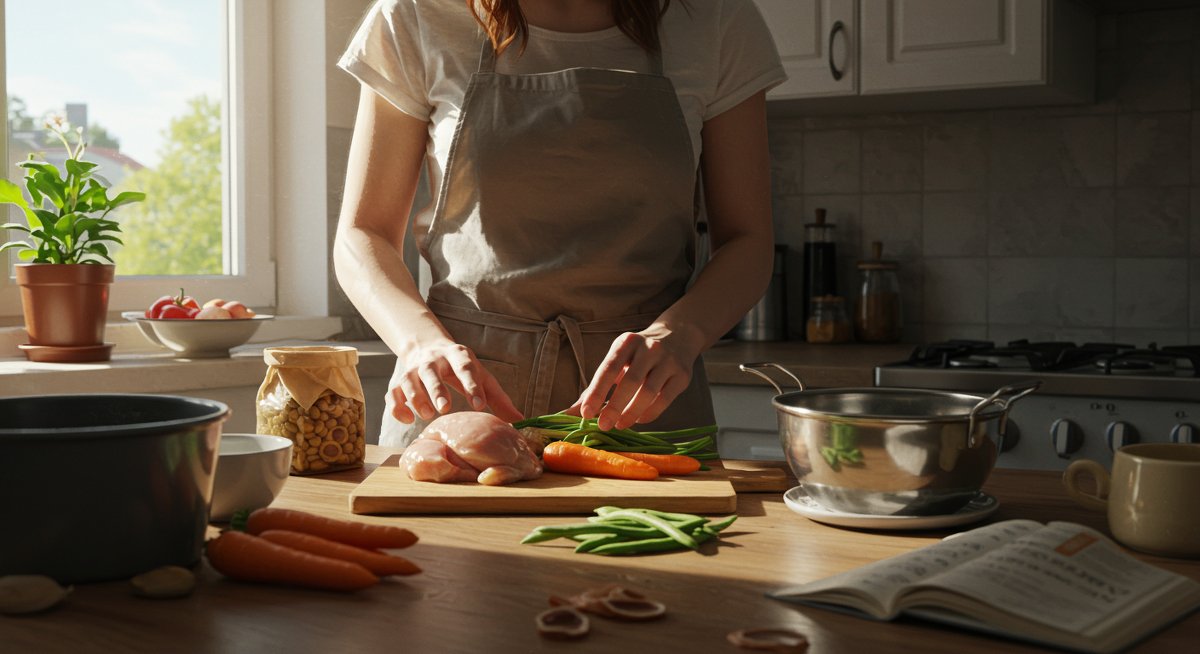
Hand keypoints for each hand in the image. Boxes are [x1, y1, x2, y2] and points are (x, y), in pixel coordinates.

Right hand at [390, 340, 522, 423]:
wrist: (427, 347)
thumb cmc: (461, 368)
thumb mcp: (481, 376)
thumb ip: (498, 398)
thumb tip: (521, 421)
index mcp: (457, 355)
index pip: (465, 367)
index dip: (472, 385)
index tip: (479, 405)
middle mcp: (433, 360)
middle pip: (431, 372)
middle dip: (437, 390)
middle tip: (444, 409)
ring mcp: (413, 369)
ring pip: (408, 380)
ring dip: (416, 398)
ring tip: (428, 415)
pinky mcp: (398, 380)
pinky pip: (392, 392)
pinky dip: (397, 406)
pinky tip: (407, 419)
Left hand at [575, 328, 696, 430]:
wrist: (676, 337)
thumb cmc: (636, 356)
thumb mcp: (616, 362)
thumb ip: (593, 388)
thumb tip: (567, 413)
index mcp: (626, 342)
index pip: (608, 368)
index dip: (597, 392)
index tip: (586, 413)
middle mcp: (649, 348)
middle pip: (630, 381)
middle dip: (615, 406)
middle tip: (603, 426)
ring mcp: (668, 361)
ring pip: (649, 392)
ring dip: (632, 412)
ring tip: (620, 425)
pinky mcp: (682, 375)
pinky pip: (665, 399)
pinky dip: (650, 413)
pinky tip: (638, 420)